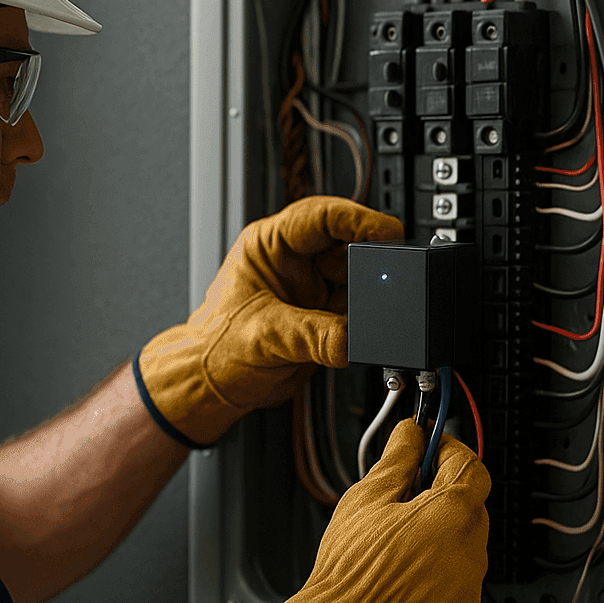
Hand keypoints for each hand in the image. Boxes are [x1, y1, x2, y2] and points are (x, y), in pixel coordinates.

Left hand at [135, 196, 402, 446]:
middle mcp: (295, 261)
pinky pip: (358, 312)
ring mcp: (313, 288)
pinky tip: (359, 335)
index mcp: (269, 245)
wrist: (214, 385)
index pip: (321, 217)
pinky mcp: (326, 316)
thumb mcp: (263, 336)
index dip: (359, 220)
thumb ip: (311, 336)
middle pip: (347, 246)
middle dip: (369, 264)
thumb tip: (351, 339)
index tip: (389, 231)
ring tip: (362, 317)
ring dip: (367, 298)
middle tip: (388, 280)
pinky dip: (365, 322)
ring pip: (358, 280)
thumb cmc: (216, 348)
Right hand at [261, 419, 489, 602]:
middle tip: (406, 494)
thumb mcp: (367, 498)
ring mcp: (469, 586)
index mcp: (450, 513)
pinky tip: (405, 575)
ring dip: (442, 535)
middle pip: (470, 505)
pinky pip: (459, 580)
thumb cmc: (351, 570)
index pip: (470, 466)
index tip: (430, 447)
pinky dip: (440, 572)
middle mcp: (470, 549)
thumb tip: (409, 435)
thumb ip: (397, 459)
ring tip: (398, 542)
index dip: (450, 450)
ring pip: (465, 544)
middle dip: (443, 494)